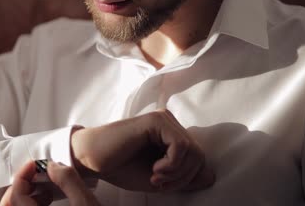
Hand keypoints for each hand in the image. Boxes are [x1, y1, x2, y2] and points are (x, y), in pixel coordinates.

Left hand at [0, 160, 100, 205]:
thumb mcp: (86, 205)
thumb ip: (68, 181)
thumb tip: (53, 166)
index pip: (15, 197)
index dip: (23, 175)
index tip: (35, 164)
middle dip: (21, 186)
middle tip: (37, 174)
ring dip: (26, 197)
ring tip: (46, 188)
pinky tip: (50, 201)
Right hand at [71, 109, 214, 191]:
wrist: (93, 160)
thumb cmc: (122, 168)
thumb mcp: (160, 179)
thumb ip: (184, 177)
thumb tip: (211, 176)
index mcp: (171, 135)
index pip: (198, 158)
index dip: (187, 178)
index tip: (163, 185)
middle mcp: (170, 123)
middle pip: (199, 155)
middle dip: (183, 177)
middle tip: (159, 184)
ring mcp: (163, 119)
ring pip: (193, 151)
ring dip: (177, 173)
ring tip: (156, 177)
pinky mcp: (155, 120)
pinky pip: (180, 146)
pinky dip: (172, 164)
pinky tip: (155, 169)